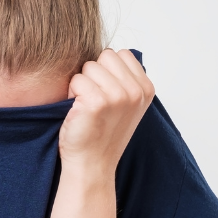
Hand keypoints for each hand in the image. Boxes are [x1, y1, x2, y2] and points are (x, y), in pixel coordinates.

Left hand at [59, 48, 154, 175]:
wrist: (92, 164)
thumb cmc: (103, 133)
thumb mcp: (126, 104)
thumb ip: (125, 79)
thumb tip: (110, 53)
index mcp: (146, 88)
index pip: (120, 54)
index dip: (107, 70)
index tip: (107, 94)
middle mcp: (136, 91)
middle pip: (105, 56)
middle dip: (94, 74)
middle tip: (95, 100)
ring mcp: (118, 96)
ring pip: (89, 66)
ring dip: (82, 84)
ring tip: (87, 107)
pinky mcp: (97, 102)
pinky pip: (76, 80)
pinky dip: (72, 94)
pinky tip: (79, 112)